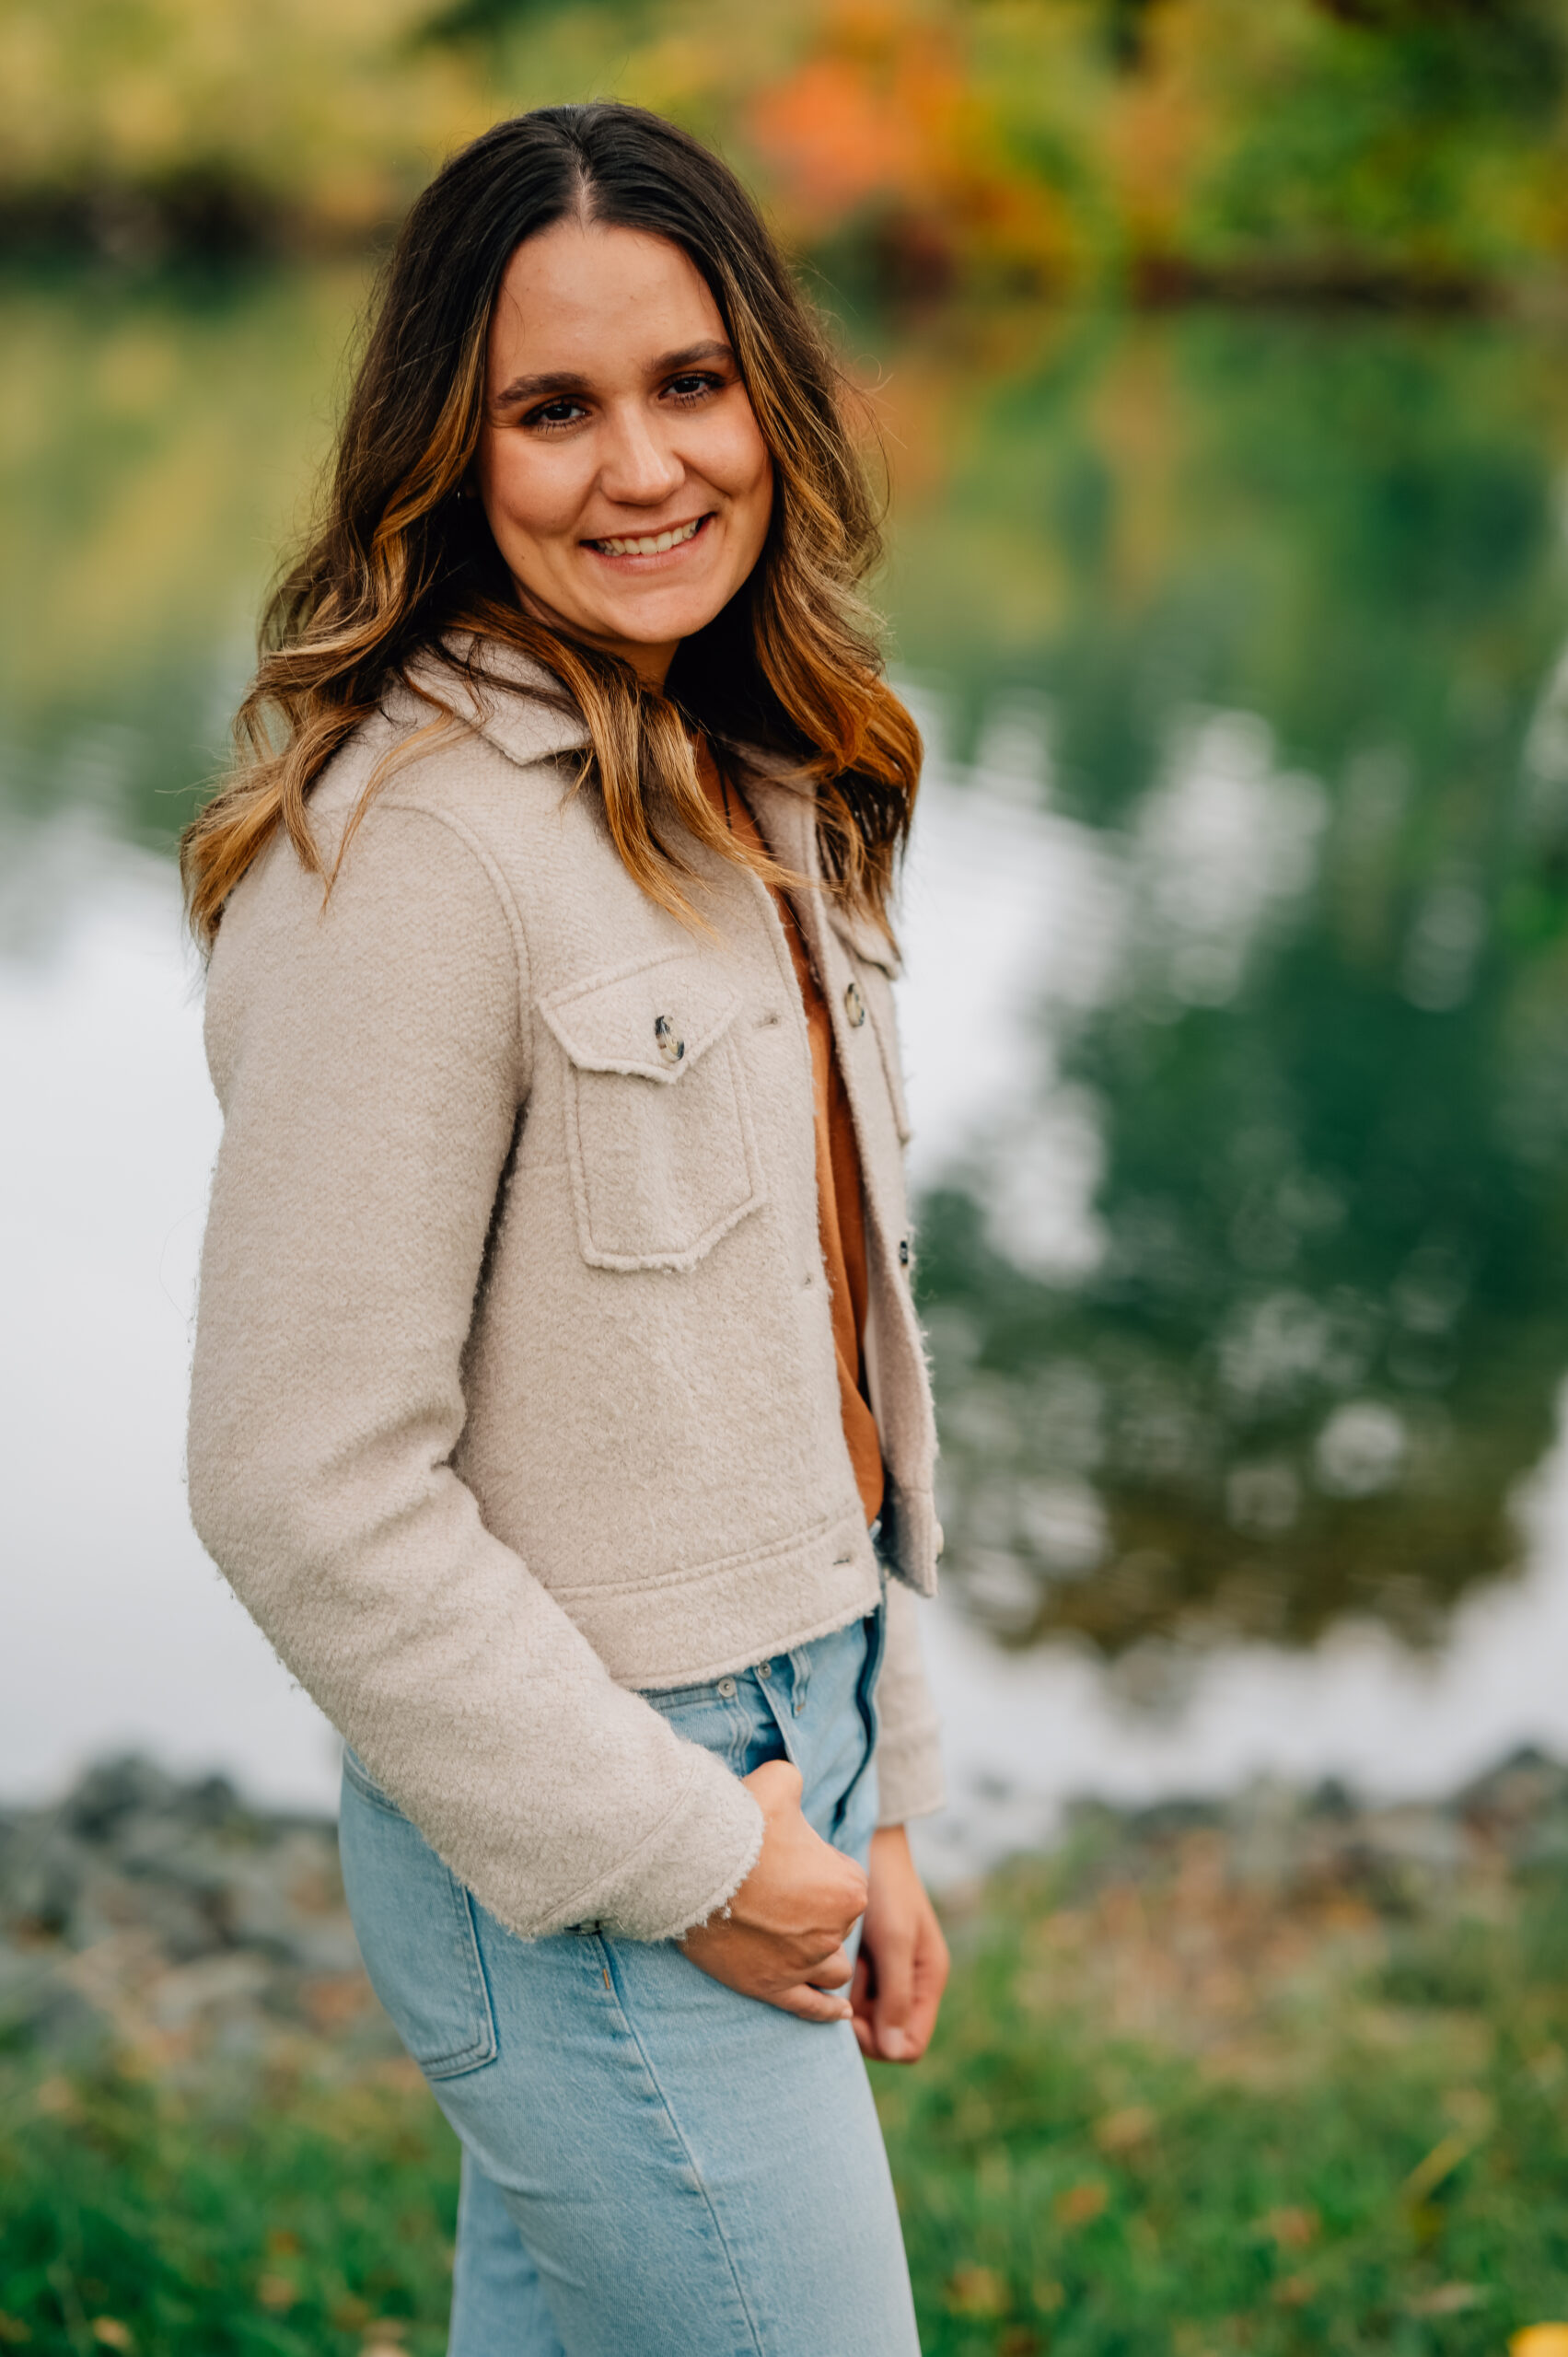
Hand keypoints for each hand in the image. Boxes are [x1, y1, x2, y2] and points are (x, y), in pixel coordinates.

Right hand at [681, 1760, 869, 2021]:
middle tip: (786, 1893)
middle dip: (822, 1912)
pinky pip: (809, 2007)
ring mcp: (801, 1964)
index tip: (796, 1860)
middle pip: (839, 1927)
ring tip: (809, 1946)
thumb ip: (797, 1782)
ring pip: (832, 1969)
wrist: (693, 1863)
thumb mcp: (781, 1780)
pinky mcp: (769, 1986)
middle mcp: (832, 1932)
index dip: (824, 1870)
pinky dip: (827, 2012)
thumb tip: (791, 1783)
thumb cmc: (739, 1821)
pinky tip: (841, 2014)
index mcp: (848, 1887)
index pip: (850, 1884)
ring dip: (825, 1957)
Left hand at [851, 1825, 948, 2062]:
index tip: (852, 2017)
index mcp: (927, 1979)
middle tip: (834, 1992)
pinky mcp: (867, 1958)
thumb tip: (891, 2050)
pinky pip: (852, 1990)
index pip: (909, 2045)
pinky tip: (826, 1958)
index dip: (880, 2043)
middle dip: (859, 2024)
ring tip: (833, 1967)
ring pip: (865, 2015)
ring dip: (846, 2001)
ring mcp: (888, 1970)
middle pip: (884, 2034)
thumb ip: (895, 1993)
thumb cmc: (886, 1887)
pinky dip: (838, 1983)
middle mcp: (910, 1981)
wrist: (871, 1842)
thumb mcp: (894, 1938)